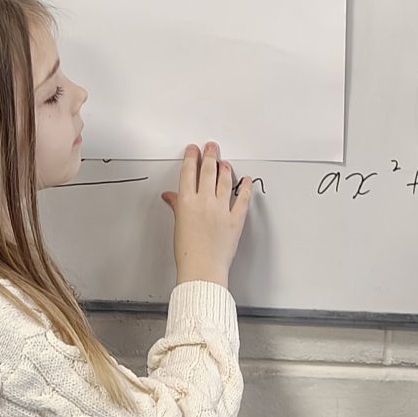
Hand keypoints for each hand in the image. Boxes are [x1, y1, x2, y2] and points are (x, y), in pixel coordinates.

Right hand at [161, 141, 249, 287]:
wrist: (202, 270)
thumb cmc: (188, 253)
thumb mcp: (178, 226)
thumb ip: (176, 206)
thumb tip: (171, 197)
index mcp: (186, 202)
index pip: (188, 172)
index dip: (191, 158)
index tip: (193, 150)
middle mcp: (204, 202)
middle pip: (207, 171)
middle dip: (210, 155)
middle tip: (212, 146)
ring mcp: (221, 209)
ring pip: (224, 180)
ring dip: (224, 168)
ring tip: (224, 161)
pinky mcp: (235, 219)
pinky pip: (242, 198)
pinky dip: (245, 187)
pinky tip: (246, 179)